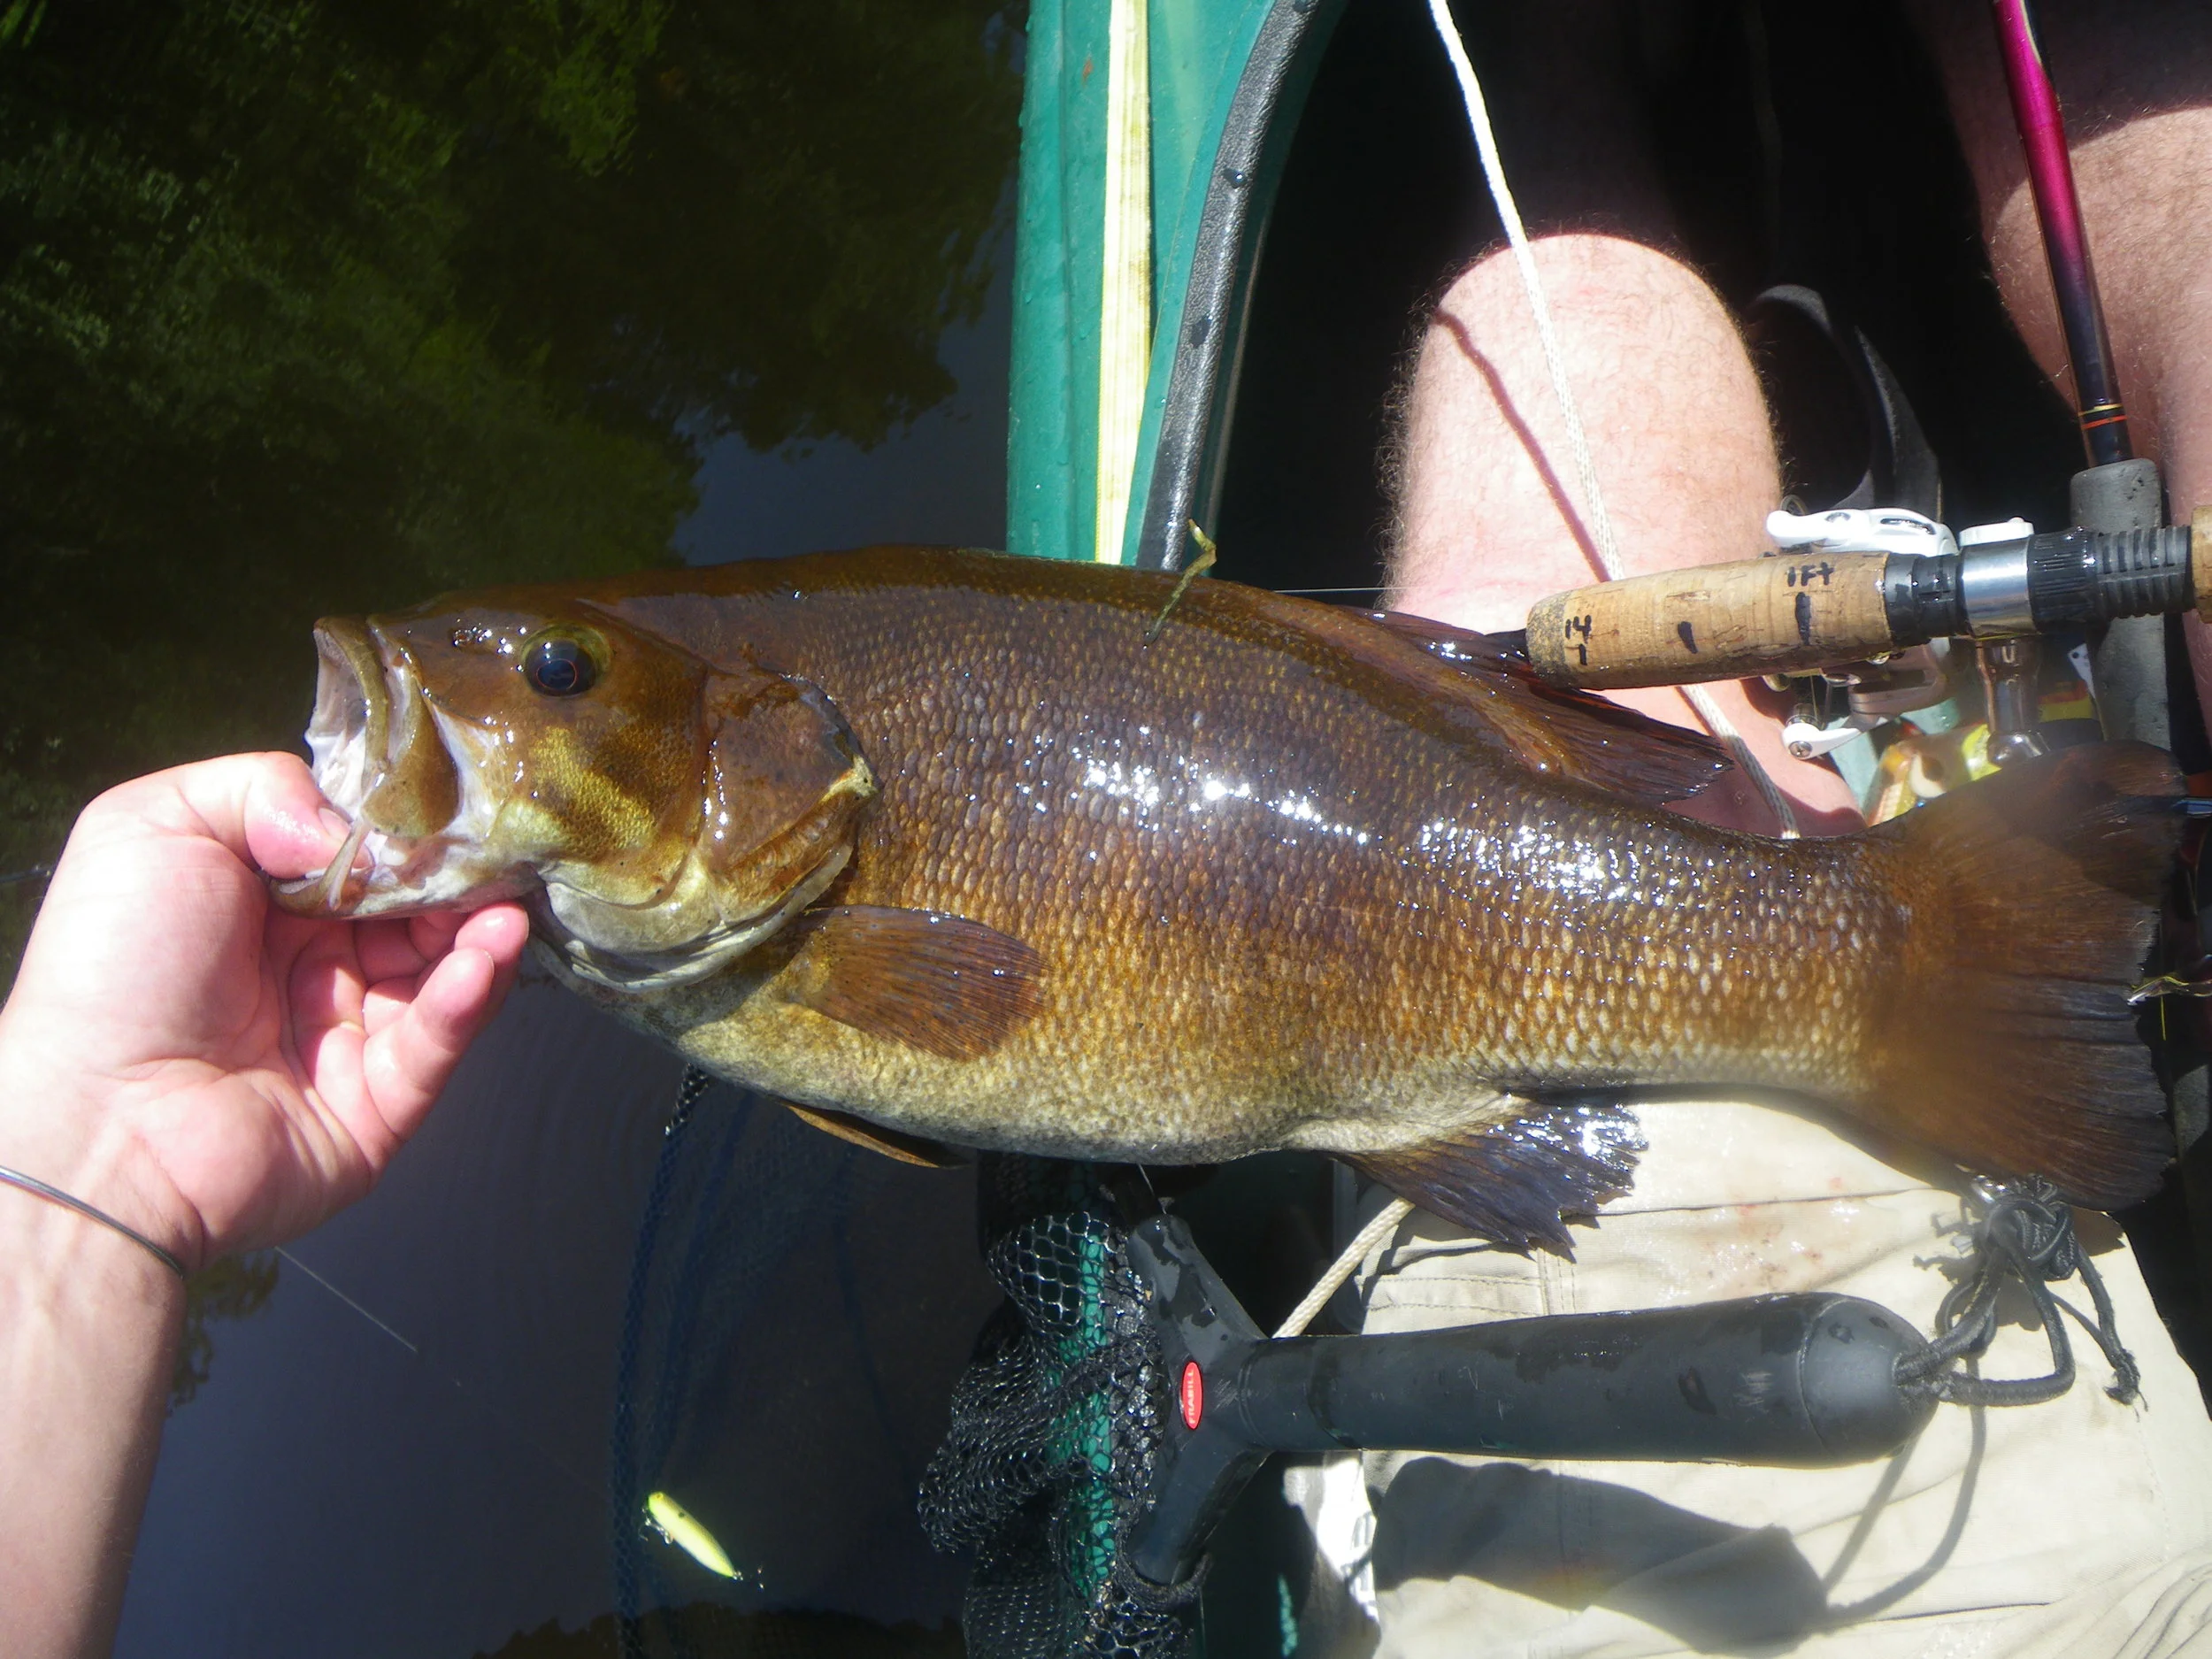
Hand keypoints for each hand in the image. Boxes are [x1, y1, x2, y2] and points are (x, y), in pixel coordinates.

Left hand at [0, 752, 527, 1271]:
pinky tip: (482, 960)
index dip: (404, 830)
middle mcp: (308, 968)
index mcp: (261, 904)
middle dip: (455, 882)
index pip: (361, 855)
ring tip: (506, 908)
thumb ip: (266, 788)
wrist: (97, 1120)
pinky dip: (465, 1001)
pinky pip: (434, 1048)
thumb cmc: (112, 965)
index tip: (451, 806)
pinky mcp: (378, 1108)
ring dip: (479, 938)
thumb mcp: (155, 826)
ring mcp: (346, 1041)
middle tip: (496, 855)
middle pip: (413, 912)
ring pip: (439, 978)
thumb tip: (365, 835)